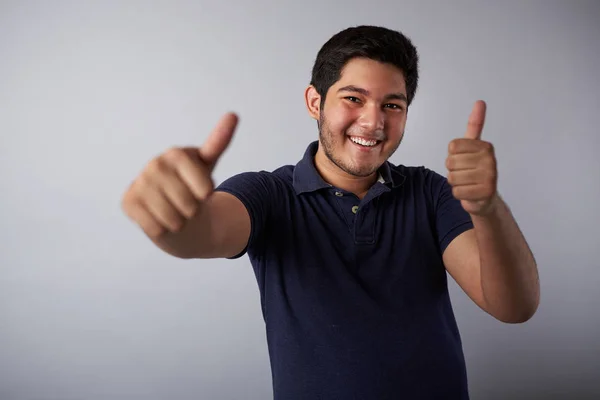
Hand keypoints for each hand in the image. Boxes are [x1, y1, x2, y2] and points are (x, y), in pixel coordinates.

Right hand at [121, 113, 238, 237]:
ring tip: (175, 211)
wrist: (173, 207)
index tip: (202, 190)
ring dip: (180, 223)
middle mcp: (155, 165)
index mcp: (176, 154)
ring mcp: (139, 182)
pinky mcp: (128, 202)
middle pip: (190, 206)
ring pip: (173, 219)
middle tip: (187, 203)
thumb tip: (232, 114)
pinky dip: (163, 229)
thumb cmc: (193, 185)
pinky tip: (159, 218)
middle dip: (193, 211)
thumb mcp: (208, 165)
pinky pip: (156, 227)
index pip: (205, 189)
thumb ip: (218, 142)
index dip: (207, 196)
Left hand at [446, 101, 497, 215]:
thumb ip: (475, 125)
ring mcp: (490, 177)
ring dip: (456, 183)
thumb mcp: (474, 146)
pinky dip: (459, 194)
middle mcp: (490, 160)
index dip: (452, 155)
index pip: (452, 147)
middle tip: (466, 174)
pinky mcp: (485, 193)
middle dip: (453, 170)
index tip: (464, 159)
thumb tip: (480, 101)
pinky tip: (469, 192)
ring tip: (468, 183)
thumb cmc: (476, 170)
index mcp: (485, 146)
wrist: (485, 197)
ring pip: (452, 178)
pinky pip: (457, 192)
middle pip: (450, 163)